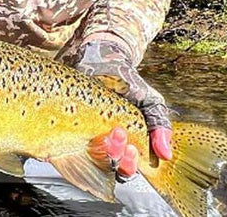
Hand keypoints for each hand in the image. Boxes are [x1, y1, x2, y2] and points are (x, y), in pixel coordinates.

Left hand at [70, 39, 174, 171]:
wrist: (101, 57)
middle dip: (114, 155)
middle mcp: (101, 145)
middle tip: (117, 134)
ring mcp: (80, 137)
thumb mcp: (149, 101)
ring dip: (97, 149)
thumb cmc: (126, 82)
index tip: (131, 148)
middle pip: (105, 167)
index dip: (128, 164)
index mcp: (122, 146)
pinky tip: (78, 132)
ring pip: (84, 158)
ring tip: (104, 131)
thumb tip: (165, 155)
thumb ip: (160, 126)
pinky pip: (61, 144)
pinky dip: (68, 143)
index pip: (125, 169)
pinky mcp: (62, 126)